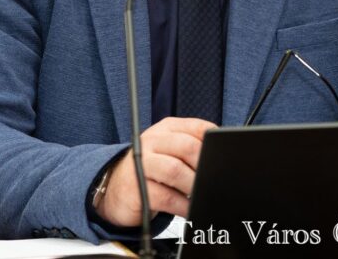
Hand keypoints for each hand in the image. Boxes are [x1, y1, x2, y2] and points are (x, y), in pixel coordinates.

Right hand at [95, 117, 214, 226]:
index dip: (213, 143)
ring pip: (175, 170)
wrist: (115, 190)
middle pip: (187, 147)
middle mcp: (152, 141)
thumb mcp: (170, 152)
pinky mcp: (135, 188)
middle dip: (204, 166)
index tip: (222, 157)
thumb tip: (222, 159)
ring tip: (200, 194)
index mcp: (166, 129)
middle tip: (213, 179)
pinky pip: (165, 197)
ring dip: (193, 186)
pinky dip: (182, 205)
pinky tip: (189, 209)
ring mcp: (141, 163)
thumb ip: (193, 148)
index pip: (197, 127)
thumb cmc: (151, 170)